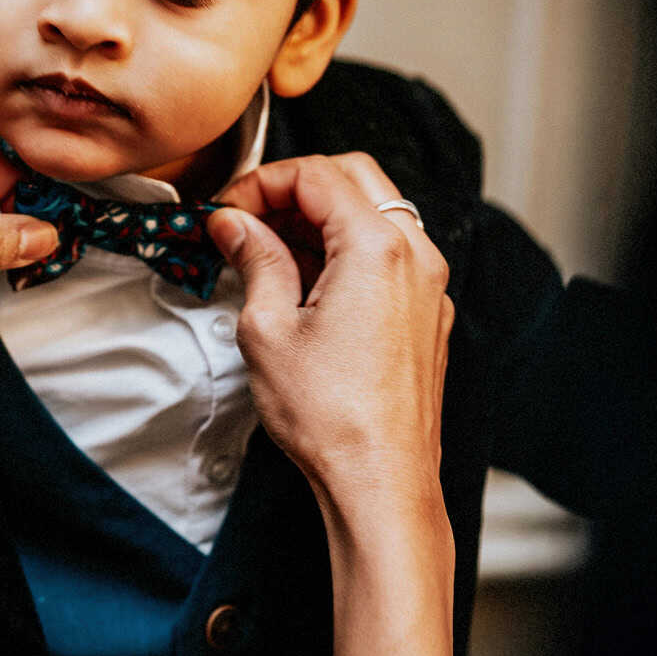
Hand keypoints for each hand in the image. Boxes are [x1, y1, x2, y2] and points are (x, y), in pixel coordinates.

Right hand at [208, 153, 452, 529]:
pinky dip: (348, 249)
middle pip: (354, 177)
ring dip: (322, 217)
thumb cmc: (331, 417)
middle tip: (248, 217)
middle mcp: (416, 256)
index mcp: (377, 247)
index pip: (316, 174)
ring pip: (377, 213)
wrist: (381, 481)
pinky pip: (391, 254)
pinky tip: (307, 283)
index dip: (261, 181)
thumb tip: (234, 223)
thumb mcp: (268, 327)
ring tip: (270, 252)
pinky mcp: (428, 314)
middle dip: (295, 186)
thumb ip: (254, 259)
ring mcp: (429, 285)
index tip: (227, 209)